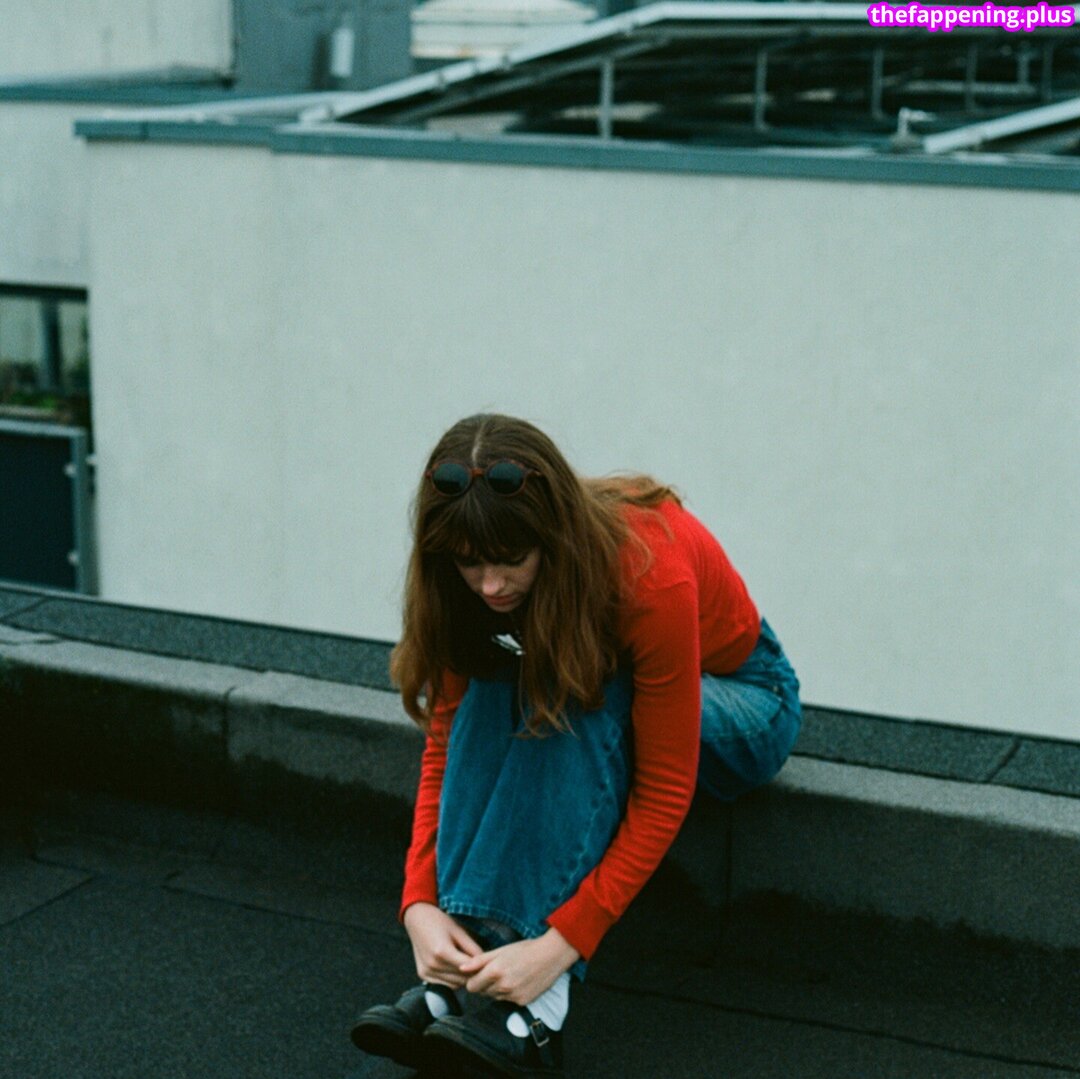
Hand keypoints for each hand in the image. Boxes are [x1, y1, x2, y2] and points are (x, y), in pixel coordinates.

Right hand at [402, 902, 483, 987]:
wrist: (417, 919)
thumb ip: (472, 948)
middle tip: (480, 966)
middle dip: (473, 973)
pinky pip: (445, 985)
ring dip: (463, 978)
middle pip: (462, 978)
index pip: (468, 968)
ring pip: (455, 985)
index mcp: (442, 951)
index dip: (480, 967)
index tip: (488, 964)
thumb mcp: (459, 931)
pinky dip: (453, 980)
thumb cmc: (440, 922)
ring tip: (468, 965)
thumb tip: (485, 962)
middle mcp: (432, 964)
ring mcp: (426, 972)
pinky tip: (456, 968)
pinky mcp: (423, 976)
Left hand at [458, 928, 579, 1004]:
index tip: (479, 974)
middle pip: (483, 993)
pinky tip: (519, 981)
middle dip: (485, 984)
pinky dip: (510, 993)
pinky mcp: (522, 1002)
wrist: (551, 956)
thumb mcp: (501, 950)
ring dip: (497, 989)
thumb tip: (461, 968)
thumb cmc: (525, 949)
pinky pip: (508, 1001)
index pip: (471, 987)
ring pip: (495, 997)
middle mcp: (502, 986)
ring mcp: (513, 996)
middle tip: (496, 972)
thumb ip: (479, 960)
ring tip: (509, 975)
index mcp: (495, 971)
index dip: (473, 980)